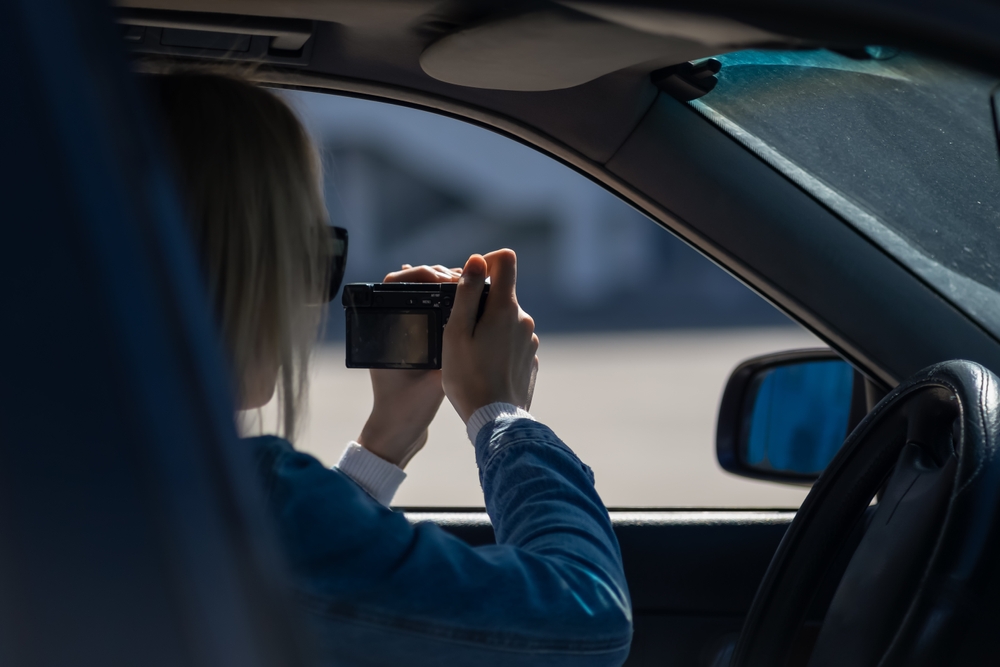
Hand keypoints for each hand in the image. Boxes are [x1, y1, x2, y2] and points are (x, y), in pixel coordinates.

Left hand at [356, 264, 461, 467]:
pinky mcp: (414, 343)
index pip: (397, 282)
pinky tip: (464, 302)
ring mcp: (402, 333)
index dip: (422, 273)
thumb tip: (470, 320)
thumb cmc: (408, 406)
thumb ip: (450, 353)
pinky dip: (445, 305)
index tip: (445, 278)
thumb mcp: (434, 378)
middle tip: (464, 283)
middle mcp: (390, 325)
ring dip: (445, 290)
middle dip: (440, 277)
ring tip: (468, 290)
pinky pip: (430, 313)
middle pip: (414, 285)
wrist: (399, 430)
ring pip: (423, 297)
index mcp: (386, 327)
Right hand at [442, 249, 538, 423]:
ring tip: (471, 356)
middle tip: (460, 332)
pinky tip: (485, 370)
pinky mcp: (531, 360)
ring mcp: (530, 341)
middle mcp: (524, 320)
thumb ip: (467, 293)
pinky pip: (512, 343)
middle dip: (480, 305)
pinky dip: (498, 348)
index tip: (470, 282)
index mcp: (505, 308)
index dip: (486, 262)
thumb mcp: (457, 332)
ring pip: (506, 320)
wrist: (496, 421)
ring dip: (489, 329)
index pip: (506, 260)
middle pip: (502, 294)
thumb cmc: (469, 377)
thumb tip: (477, 259)